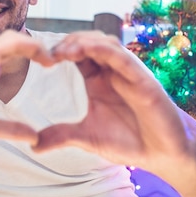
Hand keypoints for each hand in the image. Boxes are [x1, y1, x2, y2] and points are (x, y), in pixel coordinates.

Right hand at [0, 30, 55, 150]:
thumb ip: (10, 129)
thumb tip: (34, 136)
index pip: (9, 51)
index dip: (30, 52)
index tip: (49, 64)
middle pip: (12, 40)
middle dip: (36, 45)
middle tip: (56, 59)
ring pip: (9, 37)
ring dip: (34, 43)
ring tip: (52, 58)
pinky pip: (4, 43)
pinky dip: (26, 44)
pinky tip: (43, 57)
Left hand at [31, 31, 186, 167]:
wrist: (162, 155)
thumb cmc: (129, 141)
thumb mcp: (87, 137)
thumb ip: (62, 136)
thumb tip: (33, 146)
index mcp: (98, 80)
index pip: (78, 55)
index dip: (60, 51)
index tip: (42, 59)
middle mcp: (112, 71)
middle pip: (89, 42)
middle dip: (68, 43)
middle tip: (49, 53)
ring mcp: (128, 72)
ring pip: (105, 43)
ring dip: (83, 42)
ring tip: (62, 51)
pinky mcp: (143, 79)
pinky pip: (122, 57)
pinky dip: (104, 50)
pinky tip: (86, 49)